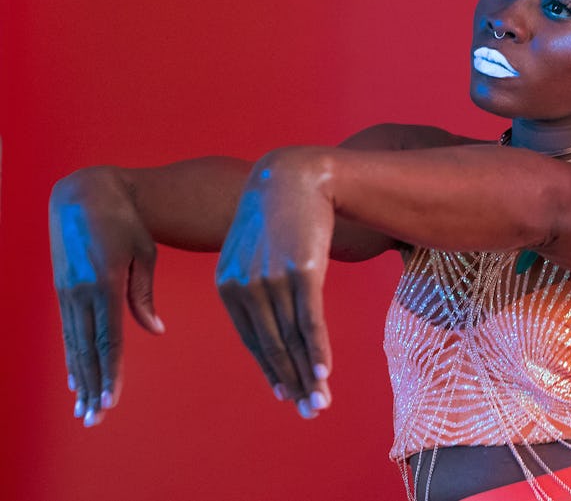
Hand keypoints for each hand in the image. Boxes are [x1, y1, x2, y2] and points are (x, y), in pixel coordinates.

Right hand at [49, 167, 165, 426]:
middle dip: (94, 387)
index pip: (109, 339)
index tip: (111, 401)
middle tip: (95, 420)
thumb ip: (143, 294)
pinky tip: (77, 378)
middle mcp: (82, 293)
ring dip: (81, 378)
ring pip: (75, 345)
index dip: (111, 373)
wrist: (84, 193)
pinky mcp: (62, 289)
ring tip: (84, 408)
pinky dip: (73, 357)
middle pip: (89, 351)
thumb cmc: (125, 221)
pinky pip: (69, 330)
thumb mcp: (142, 253)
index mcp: (105, 284)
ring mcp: (68, 292)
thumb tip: (155, 330)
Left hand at [215, 148, 333, 417]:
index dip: (273, 370)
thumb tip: (271, 317)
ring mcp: (273, 280)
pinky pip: (309, 320)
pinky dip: (317, 350)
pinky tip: (324, 373)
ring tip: (321, 402)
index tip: (288, 394)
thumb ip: (255, 283)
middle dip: (292, 383)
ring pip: (291, 339)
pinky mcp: (302, 271)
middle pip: (271, 346)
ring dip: (308, 376)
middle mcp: (245, 287)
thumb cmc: (277, 214)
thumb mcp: (254, 250)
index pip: (253, 340)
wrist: (295, 176)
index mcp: (228, 286)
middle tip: (309, 412)